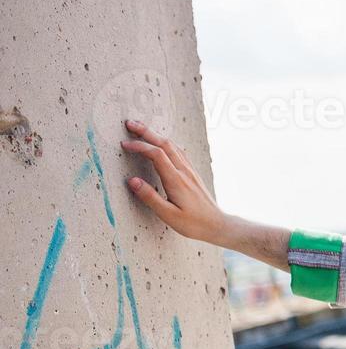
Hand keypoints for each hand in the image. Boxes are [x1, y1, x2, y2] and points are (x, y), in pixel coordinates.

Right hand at [119, 119, 231, 243]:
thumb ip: (150, 197)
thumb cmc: (194, 223)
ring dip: (156, 135)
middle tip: (129, 123)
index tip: (124, 144)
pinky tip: (161, 143)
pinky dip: (166, 143)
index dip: (139, 146)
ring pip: (173, 146)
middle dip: (146, 132)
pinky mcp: (193, 174)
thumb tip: (132, 180)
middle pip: (165, 144)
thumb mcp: (168, 215)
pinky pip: (179, 152)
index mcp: (176, 180)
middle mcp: (184, 171)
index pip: (156, 154)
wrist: (218, 225)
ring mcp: (190, 171)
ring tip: (141, 129)